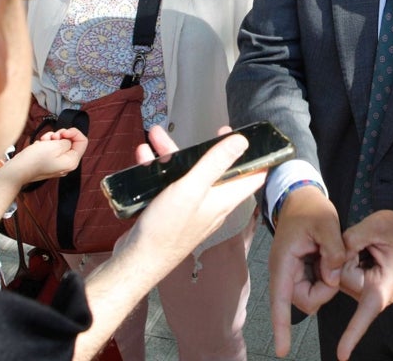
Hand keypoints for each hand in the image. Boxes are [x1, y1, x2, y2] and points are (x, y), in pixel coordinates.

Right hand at [9, 127, 88, 183]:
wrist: (17, 170)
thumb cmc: (34, 160)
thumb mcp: (56, 145)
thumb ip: (68, 140)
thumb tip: (68, 140)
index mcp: (72, 162)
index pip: (83, 141)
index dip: (74, 132)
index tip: (64, 131)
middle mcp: (66, 165)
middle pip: (71, 142)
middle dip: (60, 136)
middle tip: (52, 137)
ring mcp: (57, 165)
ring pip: (59, 144)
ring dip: (51, 139)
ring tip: (43, 141)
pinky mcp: (48, 163)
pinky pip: (51, 150)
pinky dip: (45, 145)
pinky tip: (39, 146)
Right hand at [115, 125, 264, 274]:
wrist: (137, 260)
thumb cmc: (167, 228)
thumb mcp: (192, 188)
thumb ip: (216, 163)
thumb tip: (242, 141)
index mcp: (225, 199)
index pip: (253, 176)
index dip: (255, 156)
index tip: (248, 137)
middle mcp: (212, 204)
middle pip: (217, 170)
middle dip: (207, 148)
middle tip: (207, 131)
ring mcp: (192, 208)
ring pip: (189, 174)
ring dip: (174, 155)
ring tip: (155, 137)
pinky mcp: (172, 212)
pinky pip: (170, 185)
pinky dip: (160, 171)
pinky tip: (143, 158)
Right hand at [267, 185, 344, 356]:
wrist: (301, 197)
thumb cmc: (310, 207)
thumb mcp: (326, 222)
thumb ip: (333, 250)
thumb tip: (333, 276)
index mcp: (284, 262)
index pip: (281, 300)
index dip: (281, 326)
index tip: (282, 350)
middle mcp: (285, 271)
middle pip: (304, 300)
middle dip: (324, 290)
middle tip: (336, 263)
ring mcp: (292, 272)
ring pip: (312, 293)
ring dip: (327, 281)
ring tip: (331, 254)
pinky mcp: (301, 271)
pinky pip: (316, 283)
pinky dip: (327, 275)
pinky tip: (328, 256)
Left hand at [333, 210, 392, 360]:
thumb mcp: (375, 226)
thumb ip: (352, 239)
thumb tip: (334, 255)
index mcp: (383, 284)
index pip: (367, 310)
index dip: (353, 333)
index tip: (341, 355)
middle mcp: (376, 292)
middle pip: (343, 281)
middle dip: (345, 260)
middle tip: (364, 245)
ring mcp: (368, 290)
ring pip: (341, 278)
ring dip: (346, 259)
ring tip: (365, 248)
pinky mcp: (362, 285)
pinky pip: (344, 277)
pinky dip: (347, 262)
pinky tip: (360, 253)